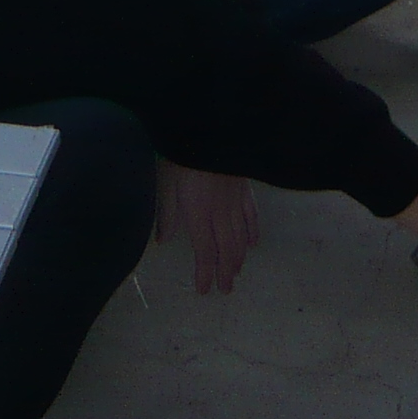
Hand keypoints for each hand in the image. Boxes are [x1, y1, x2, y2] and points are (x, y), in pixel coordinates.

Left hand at [156, 163, 260, 294]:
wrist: (210, 128)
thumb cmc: (182, 153)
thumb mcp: (166, 182)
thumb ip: (167, 213)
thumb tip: (164, 240)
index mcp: (199, 214)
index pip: (205, 252)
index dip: (205, 273)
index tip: (204, 290)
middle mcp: (220, 213)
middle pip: (226, 249)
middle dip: (226, 272)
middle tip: (226, 289)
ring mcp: (236, 200)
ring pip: (241, 236)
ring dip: (239, 257)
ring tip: (237, 272)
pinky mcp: (245, 187)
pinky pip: (252, 215)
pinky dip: (253, 232)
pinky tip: (253, 243)